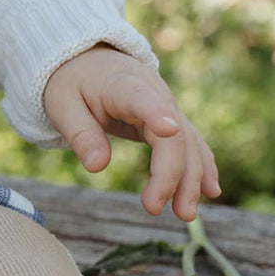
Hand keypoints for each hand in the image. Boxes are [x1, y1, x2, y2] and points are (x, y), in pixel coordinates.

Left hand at [43, 44, 220, 221]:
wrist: (88, 60)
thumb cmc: (72, 83)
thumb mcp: (63, 106)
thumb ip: (80, 134)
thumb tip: (96, 167)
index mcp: (124, 86)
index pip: (144, 100)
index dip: (156, 114)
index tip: (167, 129)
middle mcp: (155, 95)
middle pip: (173, 136)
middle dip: (170, 173)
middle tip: (153, 208)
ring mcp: (168, 107)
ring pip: (188, 144)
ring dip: (190, 180)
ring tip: (185, 215)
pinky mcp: (170, 120)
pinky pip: (191, 144)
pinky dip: (201, 167)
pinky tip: (211, 192)